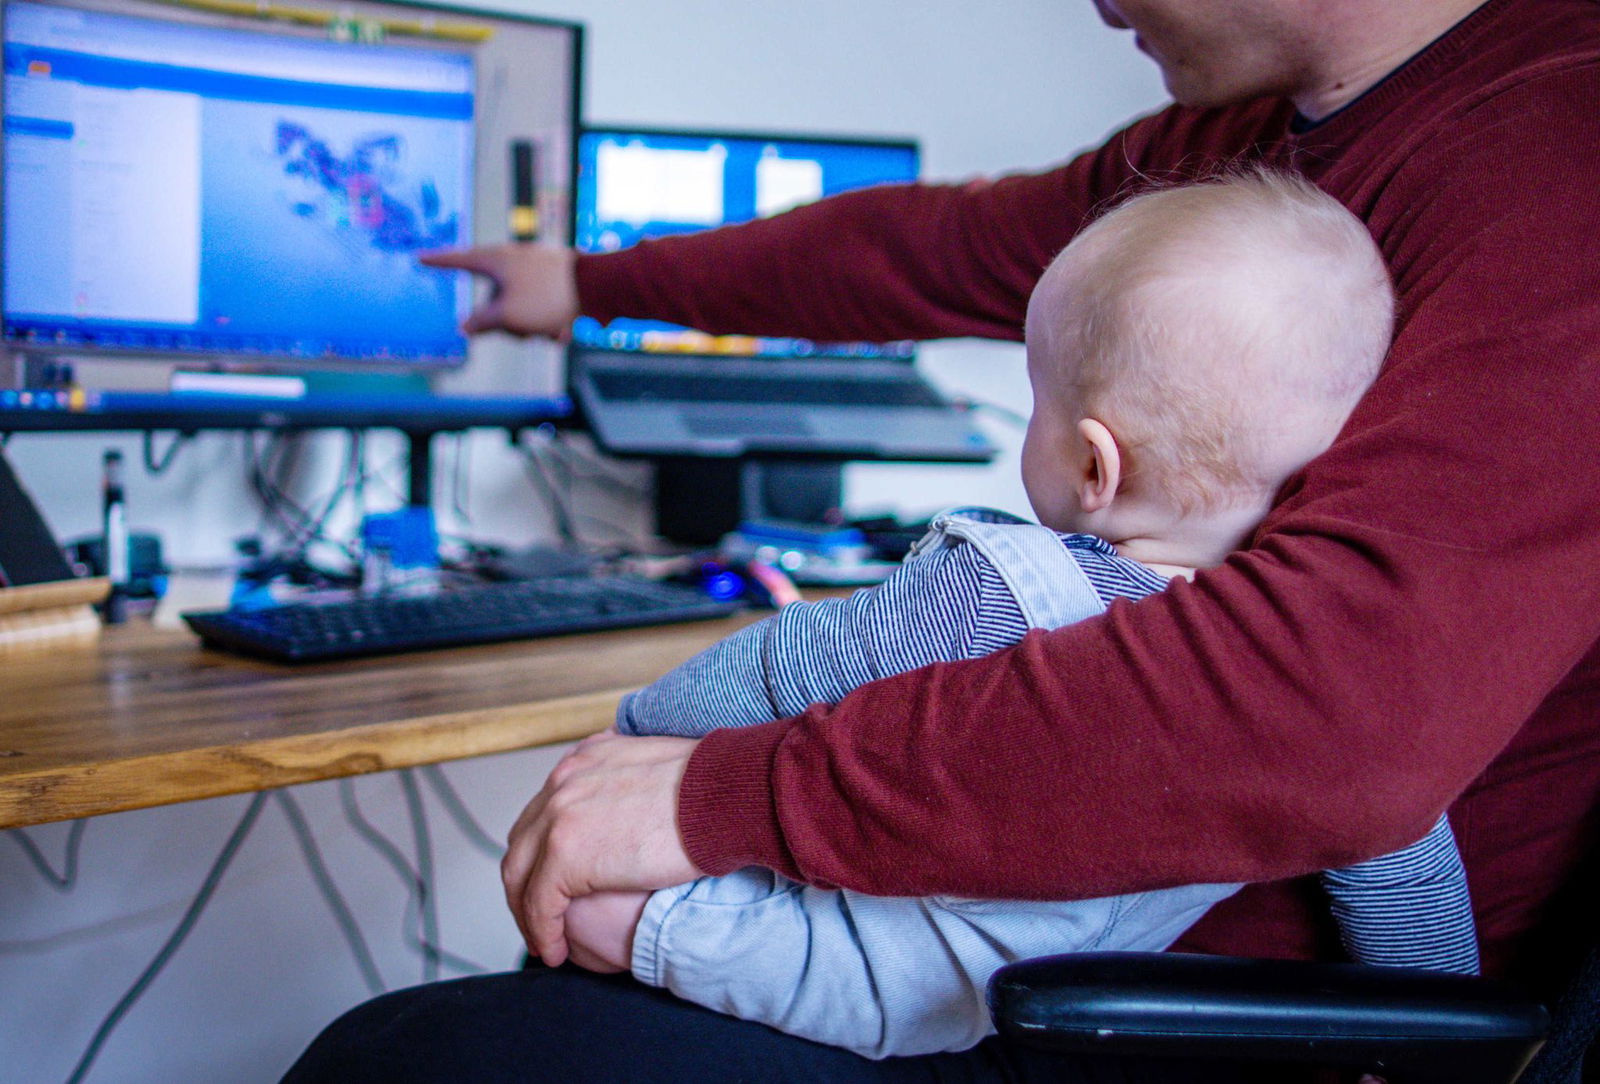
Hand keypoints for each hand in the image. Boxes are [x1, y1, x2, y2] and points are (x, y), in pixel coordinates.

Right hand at [418, 243, 577, 337]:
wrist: (598, 288)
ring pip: (520, 307)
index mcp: (496, 260)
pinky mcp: (555, 280)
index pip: (458, 260)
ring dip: (532, 327)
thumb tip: (464, 328)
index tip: (420, 258)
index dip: (438, 262)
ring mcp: (536, 269)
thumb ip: (482, 323)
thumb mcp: (508, 316)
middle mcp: (514, 260)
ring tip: (552, 331)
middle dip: (508, 323)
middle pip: (493, 298)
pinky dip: (548, 321)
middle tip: (526, 332)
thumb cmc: (548, 298)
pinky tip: (563, 329)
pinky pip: (540, 306)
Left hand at [502, 730, 701, 965]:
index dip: (543, 853)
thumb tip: (641, 804)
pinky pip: (539, 904)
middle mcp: (563, 783)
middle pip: (523, 842)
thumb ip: (633, 783)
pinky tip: (557, 951)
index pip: (544, 812)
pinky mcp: (564, 854)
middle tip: (540, 917)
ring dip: (529, 914)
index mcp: (585, 761)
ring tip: (546, 942)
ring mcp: (558, 817)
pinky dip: (543, 932)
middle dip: (527, 883)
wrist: (725, 794)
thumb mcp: (660, 770)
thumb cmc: (714, 788)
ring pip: (521, 875)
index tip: (553, 881)